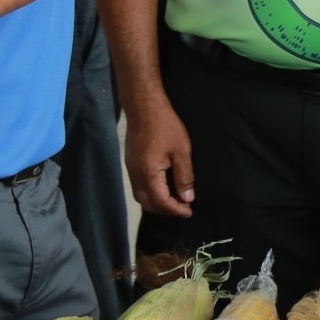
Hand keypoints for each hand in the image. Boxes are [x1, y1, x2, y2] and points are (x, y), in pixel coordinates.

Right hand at [125, 99, 196, 216]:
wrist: (144, 107)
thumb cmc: (166, 126)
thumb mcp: (182, 151)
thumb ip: (184, 176)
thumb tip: (188, 198)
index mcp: (148, 173)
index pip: (160, 202)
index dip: (175, 210)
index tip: (189, 211)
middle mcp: (136, 175)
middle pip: (147, 204)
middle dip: (165, 210)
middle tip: (183, 208)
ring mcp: (131, 169)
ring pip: (140, 197)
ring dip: (157, 203)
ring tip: (175, 201)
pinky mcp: (130, 164)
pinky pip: (138, 187)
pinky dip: (151, 193)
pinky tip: (164, 188)